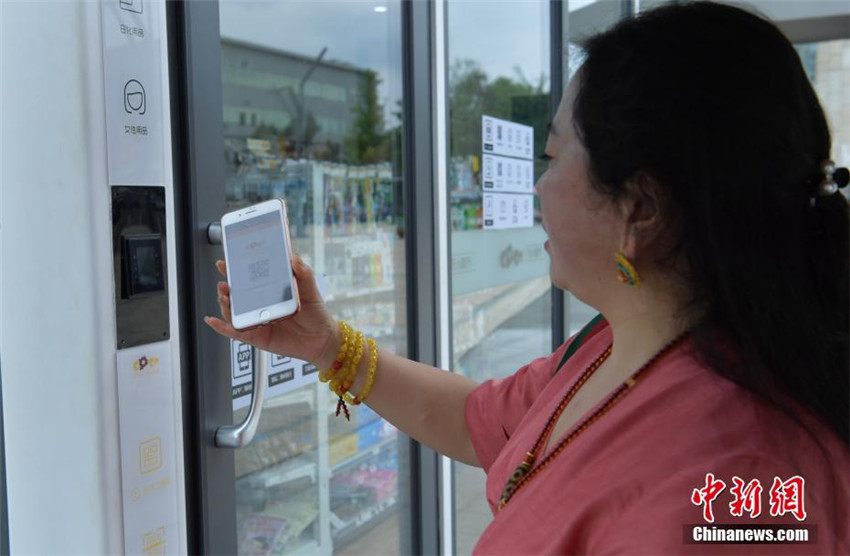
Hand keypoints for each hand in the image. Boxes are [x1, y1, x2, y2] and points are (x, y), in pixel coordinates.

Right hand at [204, 256, 339, 368]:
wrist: (323, 339)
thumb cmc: (316, 314)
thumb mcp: (310, 290)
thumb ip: (303, 274)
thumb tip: (295, 258)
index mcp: (271, 292)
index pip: (249, 278)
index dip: (235, 270)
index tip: (226, 261)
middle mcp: (261, 306)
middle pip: (236, 295)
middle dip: (226, 286)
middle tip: (224, 280)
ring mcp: (257, 321)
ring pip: (233, 312)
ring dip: (224, 304)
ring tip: (224, 296)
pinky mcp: (257, 337)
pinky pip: (235, 332)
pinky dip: (222, 327)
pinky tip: (213, 320)